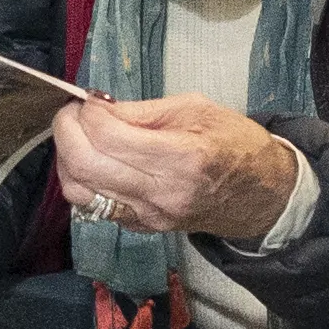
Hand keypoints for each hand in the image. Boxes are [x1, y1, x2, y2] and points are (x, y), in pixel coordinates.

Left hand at [49, 93, 296, 240]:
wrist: (262, 194)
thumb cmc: (235, 144)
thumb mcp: (196, 109)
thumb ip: (142, 111)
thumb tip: (97, 108)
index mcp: (180, 157)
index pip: (107, 137)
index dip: (86, 113)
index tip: (88, 100)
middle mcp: (160, 193)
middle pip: (85, 167)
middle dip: (66, 133)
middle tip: (72, 114)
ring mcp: (149, 217)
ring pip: (80, 193)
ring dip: (68, 159)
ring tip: (78, 136)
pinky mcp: (142, 228)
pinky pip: (94, 206)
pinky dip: (83, 179)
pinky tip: (94, 159)